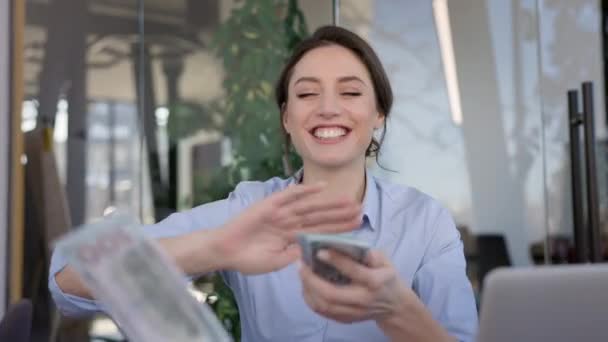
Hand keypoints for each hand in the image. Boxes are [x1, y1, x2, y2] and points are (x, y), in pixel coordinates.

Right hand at [216, 183, 361, 273]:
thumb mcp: (275, 262)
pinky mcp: (270, 204)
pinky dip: (304, 190)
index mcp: (292, 237)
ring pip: (310, 206)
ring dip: (329, 203)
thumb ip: (293, 255)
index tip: (358, 227)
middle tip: (361, 210)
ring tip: (348, 200)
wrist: (225, 250)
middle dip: (340, 215)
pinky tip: (320, 187)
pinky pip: (289, 195)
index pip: (321, 232)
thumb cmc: (247, 259)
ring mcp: (281, 212)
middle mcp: (290, 222)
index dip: (339, 229)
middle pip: (320, 217)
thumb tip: (313, 251)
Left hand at [299, 249, 411, 323]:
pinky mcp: (346, 319)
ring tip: (302, 274)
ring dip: (308, 290)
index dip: (336, 260)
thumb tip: (349, 245)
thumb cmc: (386, 276)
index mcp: (375, 281)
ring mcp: (353, 312)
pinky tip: (306, 286)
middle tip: (301, 265)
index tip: (319, 251)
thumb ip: (369, 253)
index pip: (354, 271)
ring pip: (324, 305)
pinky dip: (311, 299)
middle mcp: (363, 300)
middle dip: (312, 280)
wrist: (394, 305)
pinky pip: (323, 312)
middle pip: (332, 294)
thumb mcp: (385, 260)